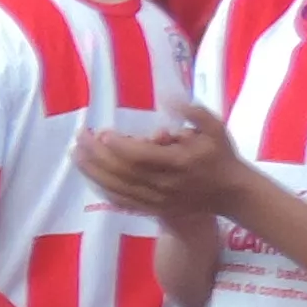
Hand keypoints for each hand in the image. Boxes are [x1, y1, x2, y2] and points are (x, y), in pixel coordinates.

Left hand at [75, 100, 249, 223]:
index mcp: (180, 163)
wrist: (231, 193)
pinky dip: (103, 189)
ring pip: (119, 188)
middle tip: (79, 138)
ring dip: (94, 172)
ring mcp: (158, 200)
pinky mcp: (153, 209)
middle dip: (98, 155)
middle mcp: (166, 184)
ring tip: (76, 155)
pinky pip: (123, 201)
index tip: (102, 133)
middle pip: (124, 172)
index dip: (119, 146)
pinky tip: (90, 176)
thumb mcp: (214, 128)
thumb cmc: (221, 156)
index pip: (142, 156)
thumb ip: (192, 112)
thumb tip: (168, 97)